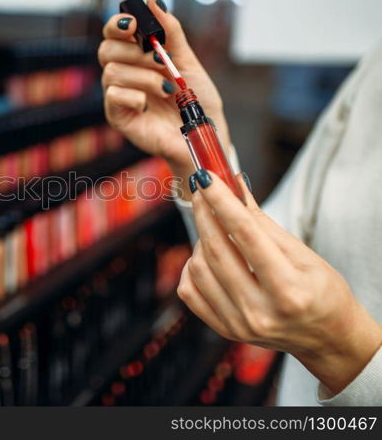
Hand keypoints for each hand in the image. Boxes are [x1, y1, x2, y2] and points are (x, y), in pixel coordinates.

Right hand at [98, 0, 227, 195]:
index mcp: (136, 57)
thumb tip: (153, 0)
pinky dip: (134, 96)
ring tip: (168, 89)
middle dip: (135, 52)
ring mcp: (119, 97)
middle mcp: (124, 74)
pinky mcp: (118, 117)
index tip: (134, 25)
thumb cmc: (196, 99)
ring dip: (145, 77)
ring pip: (112, 72)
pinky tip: (149, 104)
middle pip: (106, 50)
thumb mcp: (187, 60)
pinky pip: (113, 97)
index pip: (112, 33)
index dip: (117, 24)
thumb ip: (170, 31)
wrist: (204, 132)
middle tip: (162, 61)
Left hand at [178, 170, 381, 393]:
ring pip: (199, 268)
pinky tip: (206, 255)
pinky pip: (189, 291)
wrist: (326, 338)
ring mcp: (237, 325)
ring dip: (201, 239)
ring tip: (215, 227)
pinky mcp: (223, 329)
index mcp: (287, 291)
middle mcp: (258, 312)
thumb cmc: (322, 292)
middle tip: (201, 189)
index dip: (222, 201)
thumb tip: (234, 187)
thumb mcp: (304, 255)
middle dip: (205, 213)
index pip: (245, 235)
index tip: (207, 177)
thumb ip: (264, 223)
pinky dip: (193, 267)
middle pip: (217, 250)